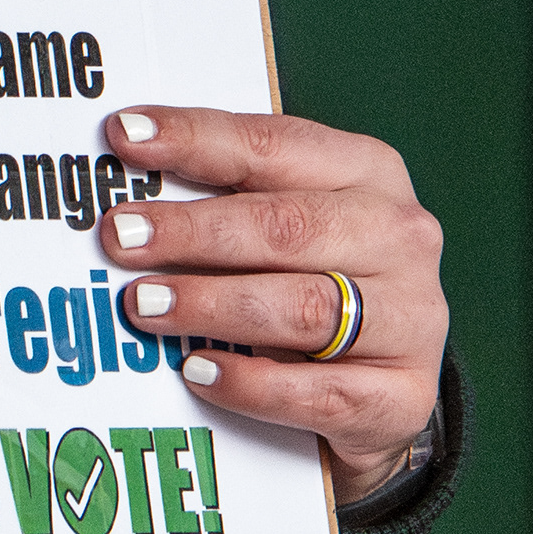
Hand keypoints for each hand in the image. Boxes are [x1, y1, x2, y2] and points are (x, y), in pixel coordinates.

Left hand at [93, 106, 444, 503]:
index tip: (127, 137)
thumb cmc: (321, 281)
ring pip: (303, 308)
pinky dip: (251, 383)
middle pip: (286, 226)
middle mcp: (398, 237)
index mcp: (369, 171)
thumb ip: (229, 201)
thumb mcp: (291, 225)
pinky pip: (318, 391)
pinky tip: (197, 372)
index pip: (273, 145)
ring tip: (143, 305)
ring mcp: (411, 318)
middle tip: (121, 238)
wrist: (387, 385)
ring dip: (212, 304)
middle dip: (193, 231)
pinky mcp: (404, 396)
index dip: (196, 139)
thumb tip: (129, 198)